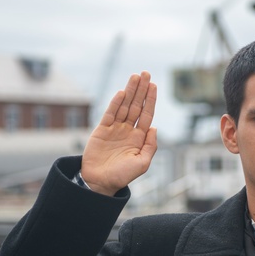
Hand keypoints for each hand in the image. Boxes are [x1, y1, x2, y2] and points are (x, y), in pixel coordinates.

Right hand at [81, 72, 157, 195]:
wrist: (100, 182)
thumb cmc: (122, 176)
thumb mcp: (142, 163)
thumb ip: (150, 146)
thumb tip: (154, 126)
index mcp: (139, 138)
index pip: (146, 114)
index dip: (150, 99)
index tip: (153, 85)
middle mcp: (128, 130)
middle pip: (136, 105)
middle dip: (141, 89)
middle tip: (146, 73)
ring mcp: (115, 129)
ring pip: (124, 106)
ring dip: (130, 91)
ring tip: (136, 76)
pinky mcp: (102, 130)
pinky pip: (110, 113)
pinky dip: (116, 102)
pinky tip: (122, 92)